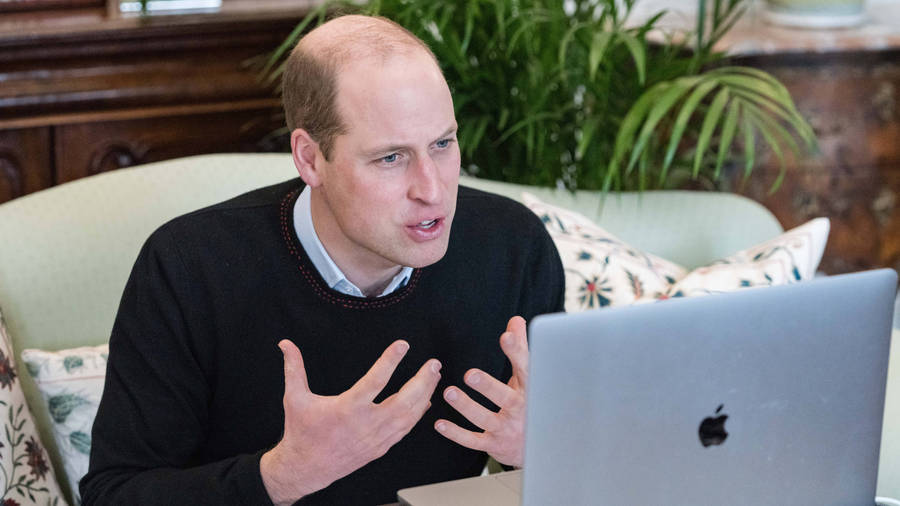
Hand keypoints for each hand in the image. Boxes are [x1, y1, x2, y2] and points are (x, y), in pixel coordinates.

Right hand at [261, 339, 440, 504]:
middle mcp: (366, 424)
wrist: (305, 468)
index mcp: (347, 409)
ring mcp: (376, 438)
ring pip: (409, 416)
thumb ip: (293, 368)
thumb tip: (285, 344)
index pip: (376, 380)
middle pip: (404, 401)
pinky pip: (405, 430)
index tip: (403, 345)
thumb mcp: (294, 398)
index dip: (391, 360)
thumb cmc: (301, 431)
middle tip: (434, 363)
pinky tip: (425, 400)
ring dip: (424, 395)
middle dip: (422, 381)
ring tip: (434, 376)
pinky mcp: (380, 448)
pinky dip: (417, 415)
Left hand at [434, 316, 527, 466]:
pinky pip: (473, 440)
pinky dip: (456, 433)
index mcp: (530, 389)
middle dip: (488, 387)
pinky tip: (440, 424)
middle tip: (470, 374)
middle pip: (505, 398)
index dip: (517, 352)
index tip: (506, 336)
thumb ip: (520, 348)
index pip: (526, 368)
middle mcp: (520, 410)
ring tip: (449, 392)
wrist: (543, 446)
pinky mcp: (493, 444)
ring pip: (485, 419)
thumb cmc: (530, 403)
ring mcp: (506, 429)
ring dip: (466, 407)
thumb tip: (515, 320)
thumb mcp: (528, 377)